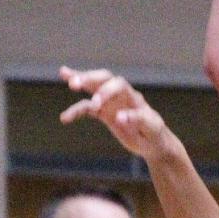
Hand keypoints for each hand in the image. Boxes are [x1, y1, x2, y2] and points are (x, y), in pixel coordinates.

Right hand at [59, 67, 175, 161]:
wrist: (153, 142)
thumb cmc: (155, 133)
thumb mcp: (151, 127)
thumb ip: (137, 119)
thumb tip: (119, 117)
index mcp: (133, 97)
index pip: (119, 85)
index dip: (106, 92)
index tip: (97, 107)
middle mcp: (120, 96)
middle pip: (103, 79)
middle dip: (89, 79)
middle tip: (75, 84)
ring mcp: (111, 103)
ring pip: (93, 88)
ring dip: (80, 81)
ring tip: (65, 75)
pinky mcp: (104, 113)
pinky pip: (87, 109)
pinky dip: (76, 111)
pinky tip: (64, 118)